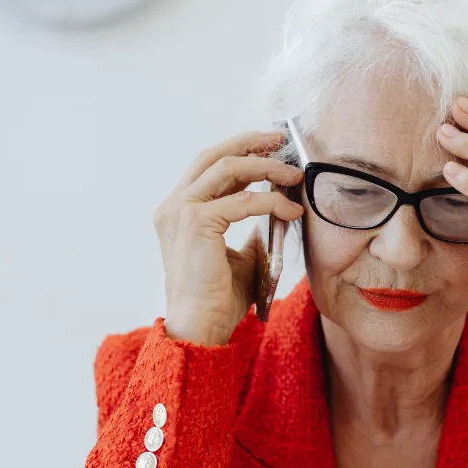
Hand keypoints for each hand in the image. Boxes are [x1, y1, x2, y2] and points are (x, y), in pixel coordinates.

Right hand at [153, 131, 304, 345]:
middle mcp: (173, 206)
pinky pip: (243, 201)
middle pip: (213, 155)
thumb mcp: (240, 256)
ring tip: (293, 174)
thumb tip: (275, 211)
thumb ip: (250, 231)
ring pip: (228, 168)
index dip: (240, 150)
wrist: (201, 326)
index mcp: (178, 211)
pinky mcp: (195, 223)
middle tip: (281, 141)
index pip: (209, 166)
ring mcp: (180, 212)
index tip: (271, 147)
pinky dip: (271, 201)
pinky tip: (291, 209)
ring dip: (265, 166)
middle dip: (250, 143)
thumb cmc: (218, 297)